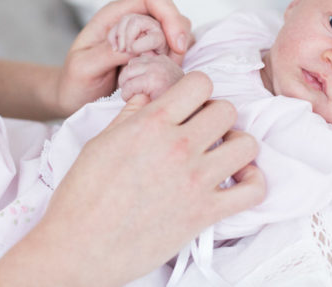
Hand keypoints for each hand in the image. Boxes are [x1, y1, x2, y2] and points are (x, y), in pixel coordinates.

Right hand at [0, 72, 264, 286]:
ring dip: (238, 145)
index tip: (190, 105)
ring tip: (221, 154)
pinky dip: (252, 183)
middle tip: (203, 130)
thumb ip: (130, 115)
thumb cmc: (81, 196)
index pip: (200, 83)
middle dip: (217, 115)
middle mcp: (178, 146)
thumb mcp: (100, 142)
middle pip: (227, 110)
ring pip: (247, 144)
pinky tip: (236, 181)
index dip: (198, 90)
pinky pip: (253, 191)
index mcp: (151, 123)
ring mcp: (195, 180)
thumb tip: (147, 97)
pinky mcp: (205, 213)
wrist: (78, 248)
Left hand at [54, 0, 192, 116]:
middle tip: (163, 64)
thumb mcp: (83, 67)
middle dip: (173, 40)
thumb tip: (136, 49)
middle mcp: (133, 22)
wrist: (73, 97)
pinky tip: (161, 77)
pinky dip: (174, 64)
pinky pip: (173, 52)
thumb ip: (107, 54)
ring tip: (160, 72)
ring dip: (174, 54)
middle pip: (169, 16)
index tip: (175, 43)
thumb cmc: (74, 81)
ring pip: (175, 35)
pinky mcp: (151, 55)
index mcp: (115, 15)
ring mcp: (144, 39)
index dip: (170, 15)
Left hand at [118, 53, 183, 100]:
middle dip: (126, 81)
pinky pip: (129, 86)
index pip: (137, 61)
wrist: (184, 116)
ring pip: (126, 74)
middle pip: (130, 65)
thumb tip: (132, 64)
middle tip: (133, 95)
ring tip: (135, 98)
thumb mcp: (162, 82)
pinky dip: (127, 96)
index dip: (133, 76)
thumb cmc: (169, 103)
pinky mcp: (153, 81)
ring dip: (126, 88)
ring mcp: (158, 69)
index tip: (139, 88)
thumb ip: (149, 72)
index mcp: (164, 60)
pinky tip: (137, 102)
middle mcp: (162, 62)